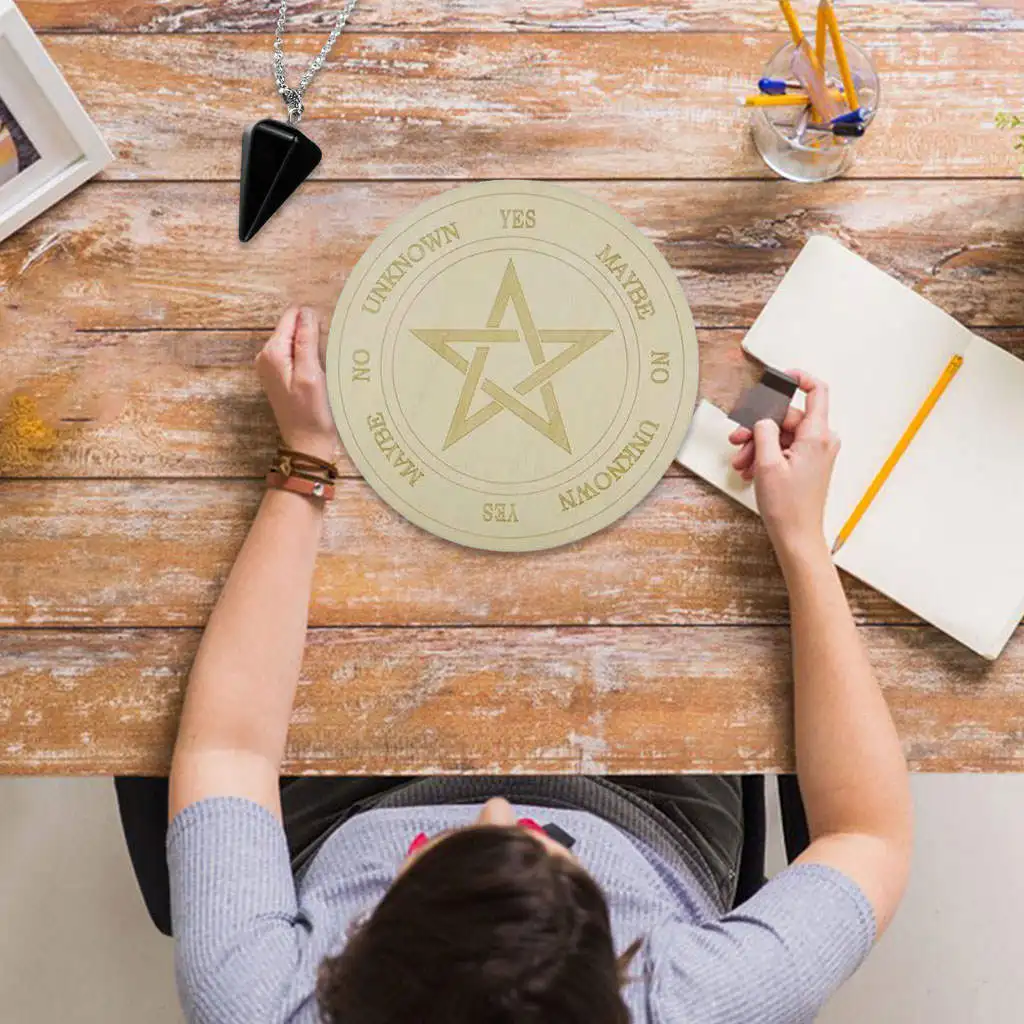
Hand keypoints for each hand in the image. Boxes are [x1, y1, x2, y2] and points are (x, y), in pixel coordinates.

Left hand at [255, 306, 337, 462]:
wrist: (306, 443)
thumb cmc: (311, 412)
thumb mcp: (310, 374)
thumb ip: (306, 341)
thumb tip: (305, 311)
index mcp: (272, 352)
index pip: (292, 317)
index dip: (312, 321)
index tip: (327, 338)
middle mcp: (266, 356)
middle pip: (293, 328)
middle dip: (311, 334)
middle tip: (328, 356)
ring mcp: (272, 366)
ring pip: (295, 341)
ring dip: (312, 346)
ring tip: (326, 364)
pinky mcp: (280, 375)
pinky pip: (295, 354)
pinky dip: (309, 357)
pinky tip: (319, 371)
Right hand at [727, 370, 839, 566]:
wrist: (797, 536)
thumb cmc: (787, 506)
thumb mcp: (766, 463)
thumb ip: (764, 431)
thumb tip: (763, 418)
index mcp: (817, 436)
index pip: (817, 391)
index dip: (799, 378)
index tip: (779, 377)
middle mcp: (821, 441)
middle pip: (787, 418)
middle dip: (758, 428)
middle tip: (737, 441)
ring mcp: (816, 453)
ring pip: (782, 435)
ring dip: (758, 446)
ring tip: (741, 463)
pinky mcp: (809, 465)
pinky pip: (785, 450)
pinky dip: (766, 456)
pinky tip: (749, 470)